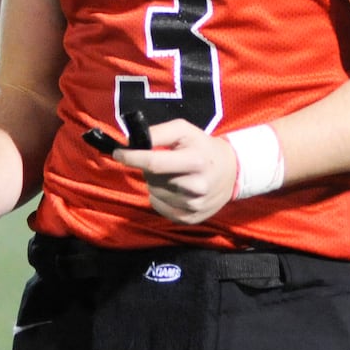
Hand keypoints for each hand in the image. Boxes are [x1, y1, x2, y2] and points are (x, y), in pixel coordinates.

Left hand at [113, 119, 237, 223]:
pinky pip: (160, 208)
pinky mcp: (191, 219)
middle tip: (163, 160)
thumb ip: (159, 132)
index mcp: (195, 160)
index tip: (117, 153)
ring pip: (154, 194)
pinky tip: (172, 189)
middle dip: (149, 168)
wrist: (231, 171)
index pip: (154, 162)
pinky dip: (159, 197)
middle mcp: (196, 186)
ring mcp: (194, 205)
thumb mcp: (184, 130)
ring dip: (155, 183)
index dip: (132, 157)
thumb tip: (130, 141)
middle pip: (152, 179)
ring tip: (171, 175)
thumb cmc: (202, 146)